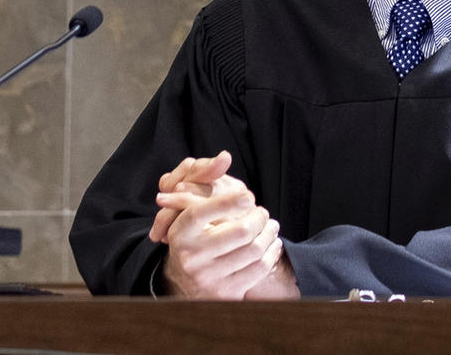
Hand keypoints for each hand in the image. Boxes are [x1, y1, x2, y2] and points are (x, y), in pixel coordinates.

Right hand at [149, 151, 299, 299]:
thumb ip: (205, 181)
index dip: (228, 202)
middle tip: (263, 212)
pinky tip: (271, 244)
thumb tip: (224, 157)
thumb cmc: (196, 235)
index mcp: (179, 232)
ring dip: (269, 233)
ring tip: (271, 226)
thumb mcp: (192, 209)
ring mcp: (207, 278)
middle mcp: (190, 257)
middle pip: (240, 231)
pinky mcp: (225, 293)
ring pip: (254, 249)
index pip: (200, 213)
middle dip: (259, 217)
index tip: (248, 196)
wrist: (188, 281)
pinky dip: (271, 252)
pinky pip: (258, 268)